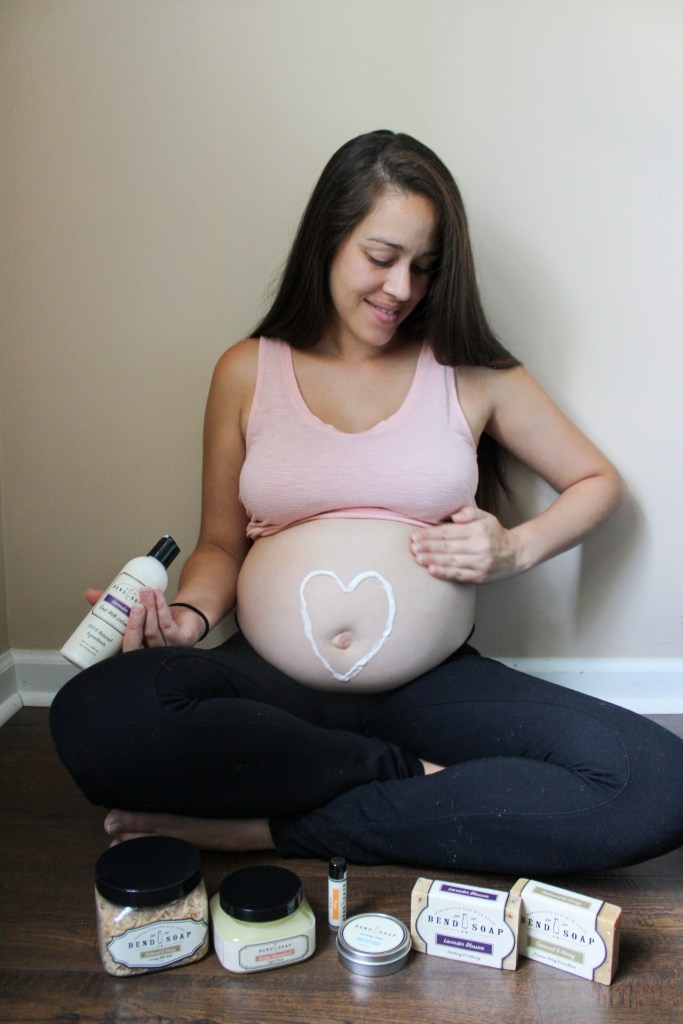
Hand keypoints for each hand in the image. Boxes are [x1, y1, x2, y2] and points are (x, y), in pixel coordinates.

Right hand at [84, 587, 200, 650]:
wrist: (185, 618)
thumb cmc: (155, 620)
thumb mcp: (132, 612)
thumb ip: (112, 605)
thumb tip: (89, 594)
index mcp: (132, 654)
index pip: (118, 654)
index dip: (109, 643)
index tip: (105, 622)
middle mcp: (147, 658)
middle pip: (136, 647)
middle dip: (134, 626)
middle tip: (133, 606)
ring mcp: (164, 652)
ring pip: (152, 633)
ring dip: (149, 610)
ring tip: (144, 591)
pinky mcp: (180, 643)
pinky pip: (167, 626)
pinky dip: (161, 608)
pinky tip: (157, 595)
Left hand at [409, 506, 521, 583]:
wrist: (516, 554)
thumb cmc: (495, 534)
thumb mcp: (486, 517)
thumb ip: (469, 513)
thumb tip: (453, 517)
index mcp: (478, 530)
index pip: (449, 532)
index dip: (431, 534)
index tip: (415, 536)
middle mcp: (479, 547)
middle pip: (448, 547)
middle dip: (428, 547)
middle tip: (412, 547)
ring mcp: (480, 563)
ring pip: (451, 562)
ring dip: (432, 560)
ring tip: (417, 558)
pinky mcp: (480, 577)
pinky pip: (459, 575)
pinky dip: (444, 573)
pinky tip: (431, 570)